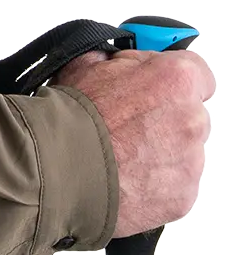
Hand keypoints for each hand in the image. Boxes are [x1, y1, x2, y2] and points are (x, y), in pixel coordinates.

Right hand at [55, 47, 214, 236]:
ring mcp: (191, 161)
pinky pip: (175, 185)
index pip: (198, 74)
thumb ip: (119, 59)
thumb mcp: (87, 63)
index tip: (160, 89)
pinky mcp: (183, 196)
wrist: (56, 166)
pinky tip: (126, 177)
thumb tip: (120, 58)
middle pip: (190, 115)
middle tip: (128, 125)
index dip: (172, 82)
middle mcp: (193, 118)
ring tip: (121, 154)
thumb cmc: (70, 117)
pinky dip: (155, 184)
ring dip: (160, 153)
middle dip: (164, 119)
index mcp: (176, 79)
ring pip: (183, 153)